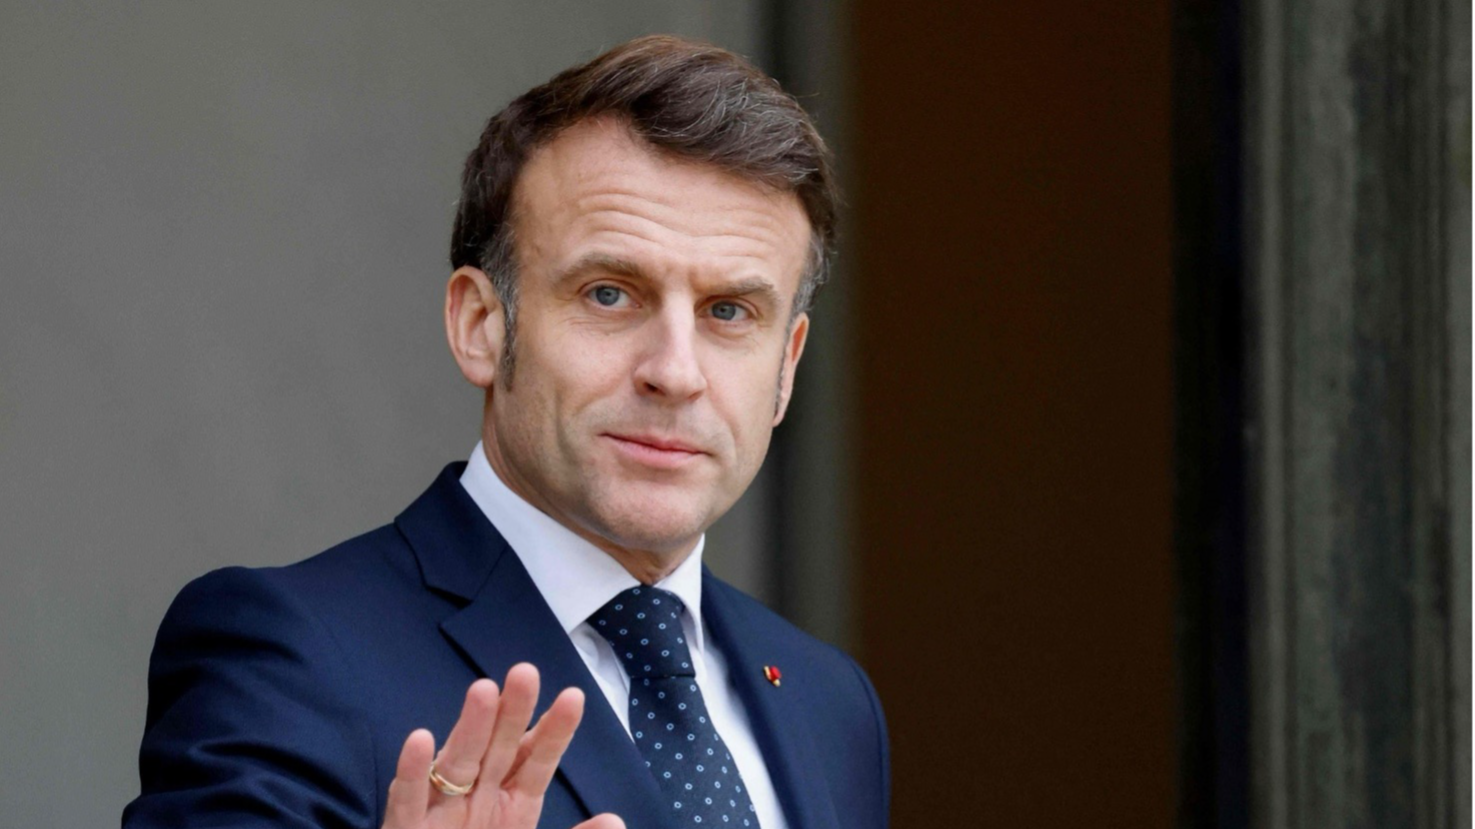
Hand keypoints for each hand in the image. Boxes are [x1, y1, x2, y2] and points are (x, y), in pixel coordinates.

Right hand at [382, 663, 622, 828]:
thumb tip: (615, 821)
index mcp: (514, 805)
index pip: (537, 761)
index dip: (554, 731)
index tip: (573, 697)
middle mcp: (478, 798)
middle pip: (498, 749)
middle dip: (512, 712)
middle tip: (526, 672)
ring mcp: (441, 811)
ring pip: (457, 763)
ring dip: (469, 727)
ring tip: (483, 690)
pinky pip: (409, 800)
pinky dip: (413, 772)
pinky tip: (420, 740)